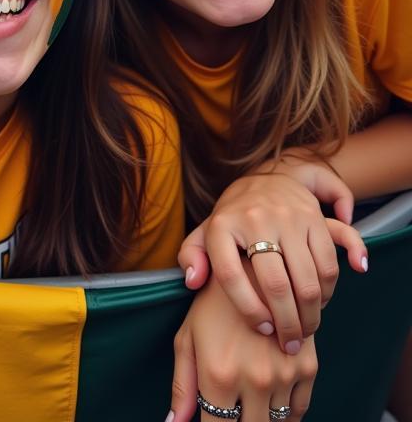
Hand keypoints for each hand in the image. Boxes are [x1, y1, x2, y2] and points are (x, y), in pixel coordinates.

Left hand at [170, 276, 317, 421]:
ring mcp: (284, 375)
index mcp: (219, 375)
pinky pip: (300, 410)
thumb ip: (182, 386)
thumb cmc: (212, 306)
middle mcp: (254, 380)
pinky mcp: (307, 368)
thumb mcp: (188, 338)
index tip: (211, 421)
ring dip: (262, 417)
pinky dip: (286, 413)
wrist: (254, 270)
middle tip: (232, 409)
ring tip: (248, 402)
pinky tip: (270, 400)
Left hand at [178, 169, 367, 352]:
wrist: (266, 178)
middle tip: (289, 343)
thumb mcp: (205, 232)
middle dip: (287, 323)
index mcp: (221, 225)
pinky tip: (321, 303)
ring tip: (305, 329)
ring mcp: (287, 216)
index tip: (261, 329)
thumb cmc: (232, 219)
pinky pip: (329, 264)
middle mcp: (254, 218)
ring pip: (308, 280)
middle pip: (276, 284)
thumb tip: (193, 282)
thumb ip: (191, 256)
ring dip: (311, 314)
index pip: (229, 275)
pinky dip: (329, 291)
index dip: (247, 309)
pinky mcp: (314, 218)